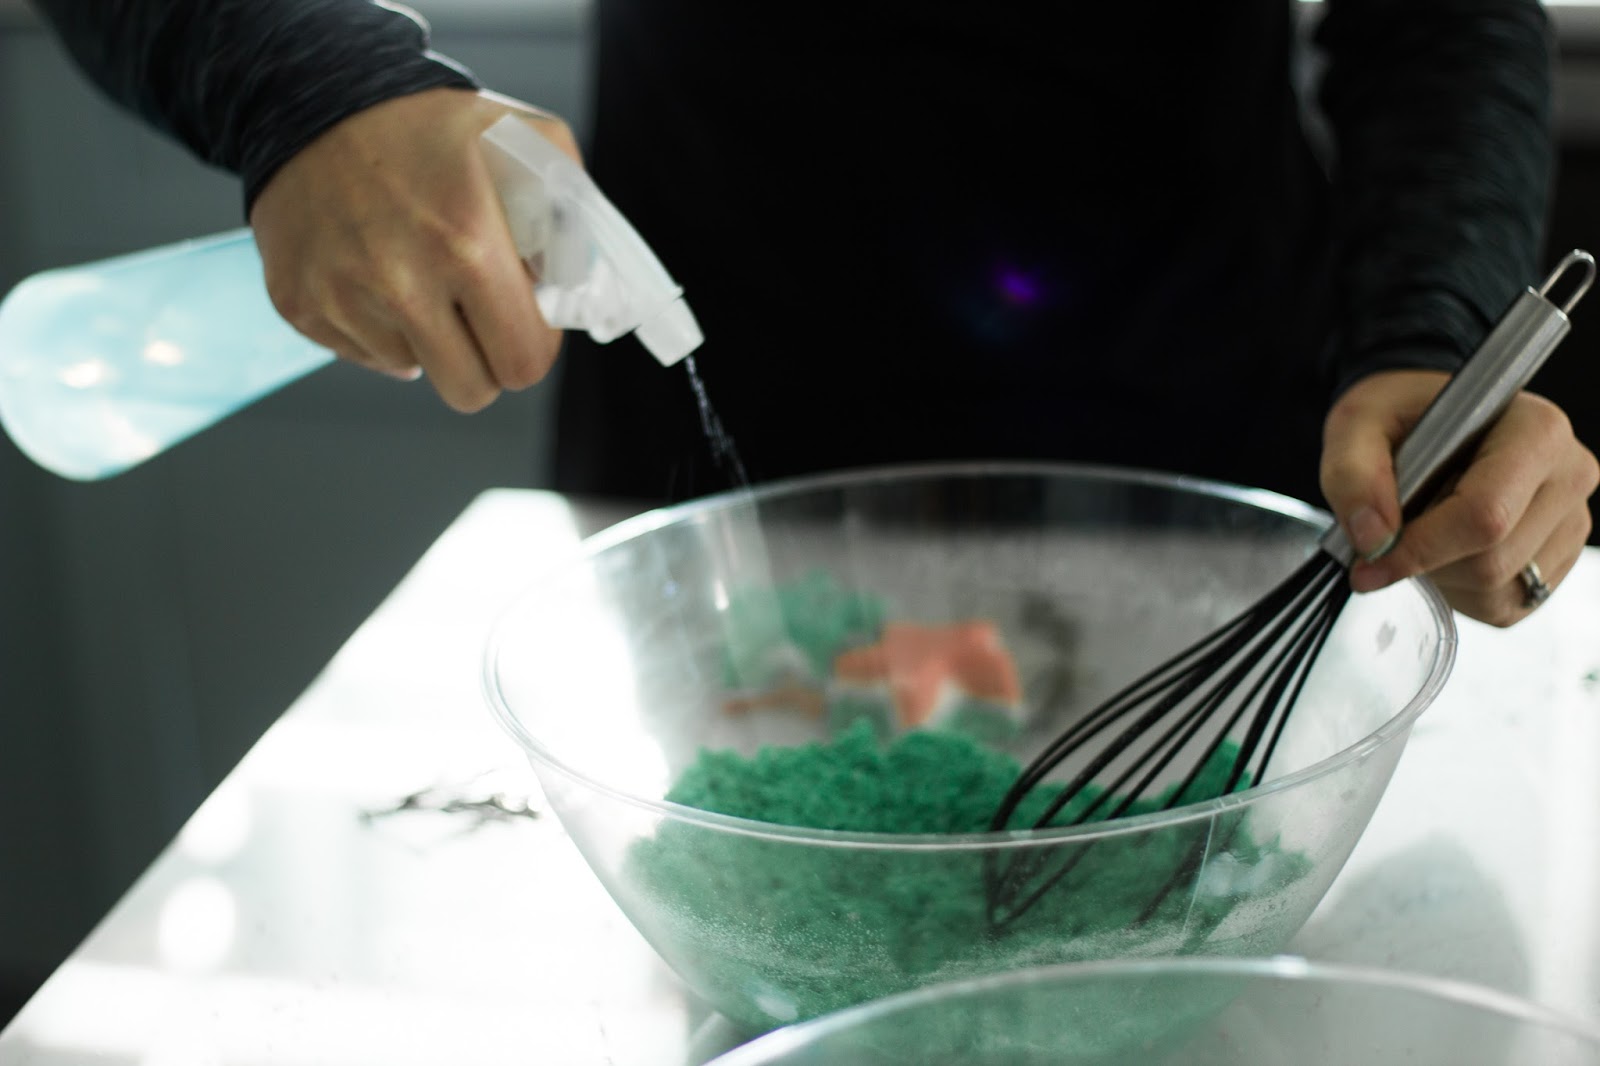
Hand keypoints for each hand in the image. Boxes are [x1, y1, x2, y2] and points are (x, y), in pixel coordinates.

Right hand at [249, 88, 579, 411]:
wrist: (314, 100)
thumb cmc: (426, 127)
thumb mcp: (520, 141)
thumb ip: (568, 213)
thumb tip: (579, 290)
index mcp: (466, 244)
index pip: (524, 361)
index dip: (532, 347)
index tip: (523, 320)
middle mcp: (400, 280)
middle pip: (469, 391)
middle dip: (486, 362)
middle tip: (480, 319)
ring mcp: (344, 298)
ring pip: (415, 371)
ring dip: (428, 339)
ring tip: (419, 275)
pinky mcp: (300, 305)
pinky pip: (362, 354)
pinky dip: (378, 326)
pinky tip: (375, 271)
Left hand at [1320, 369, 1598, 625]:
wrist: (1424, 425)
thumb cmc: (1398, 418)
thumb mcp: (1356, 426)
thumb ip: (1353, 475)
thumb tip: (1374, 539)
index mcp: (1535, 430)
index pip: (1486, 513)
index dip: (1421, 547)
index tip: (1369, 560)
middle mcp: (1568, 475)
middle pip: (1492, 559)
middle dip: (1426, 561)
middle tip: (1391, 533)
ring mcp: (1571, 521)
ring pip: (1497, 589)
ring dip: (1440, 576)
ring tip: (1422, 531)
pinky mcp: (1558, 560)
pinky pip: (1504, 605)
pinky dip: (1460, 592)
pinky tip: (1446, 551)